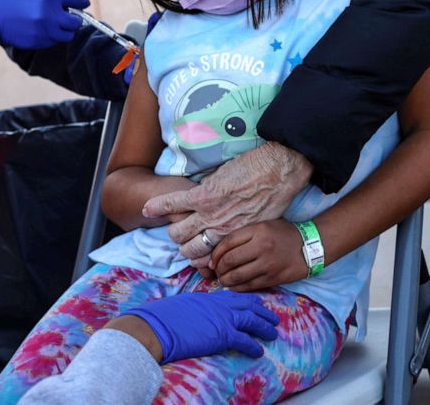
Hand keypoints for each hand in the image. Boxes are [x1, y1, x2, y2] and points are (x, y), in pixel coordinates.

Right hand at [0, 0, 88, 49]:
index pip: (76, 0)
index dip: (81, 2)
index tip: (84, 3)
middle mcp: (51, 15)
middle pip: (75, 23)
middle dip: (74, 20)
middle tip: (69, 17)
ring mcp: (45, 30)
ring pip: (66, 36)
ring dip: (64, 31)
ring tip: (56, 26)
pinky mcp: (37, 43)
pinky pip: (52, 42)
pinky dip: (51, 37)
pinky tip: (43, 31)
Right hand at [123, 291, 279, 363]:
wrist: (157, 327)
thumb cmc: (162, 318)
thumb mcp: (183, 305)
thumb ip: (196, 307)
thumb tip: (198, 314)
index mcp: (209, 297)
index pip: (234, 296)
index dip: (248, 300)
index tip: (257, 304)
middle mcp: (219, 305)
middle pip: (248, 305)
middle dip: (262, 311)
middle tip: (272, 317)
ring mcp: (222, 319)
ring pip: (251, 320)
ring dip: (264, 327)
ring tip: (273, 333)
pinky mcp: (222, 335)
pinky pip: (244, 340)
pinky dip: (254, 346)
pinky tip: (259, 351)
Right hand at [142, 142, 312, 259]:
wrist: (281, 170)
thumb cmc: (277, 194)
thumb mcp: (263, 222)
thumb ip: (245, 230)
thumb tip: (236, 232)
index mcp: (234, 238)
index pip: (206, 259)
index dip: (199, 259)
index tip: (198, 255)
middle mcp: (219, 230)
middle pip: (188, 249)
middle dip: (184, 246)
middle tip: (185, 237)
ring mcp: (208, 213)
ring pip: (178, 231)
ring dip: (174, 229)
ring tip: (173, 223)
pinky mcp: (203, 194)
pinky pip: (173, 203)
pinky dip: (158, 206)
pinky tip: (148, 210)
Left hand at [210, 220, 306, 290]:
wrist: (310, 247)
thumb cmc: (284, 234)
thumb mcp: (264, 225)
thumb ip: (244, 234)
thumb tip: (219, 251)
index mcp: (258, 230)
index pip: (228, 242)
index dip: (216, 253)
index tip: (212, 259)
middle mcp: (261, 247)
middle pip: (230, 260)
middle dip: (218, 268)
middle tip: (216, 270)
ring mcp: (267, 264)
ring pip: (237, 275)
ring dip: (225, 279)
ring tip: (222, 279)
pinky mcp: (272, 278)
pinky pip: (248, 286)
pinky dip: (236, 288)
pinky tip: (232, 286)